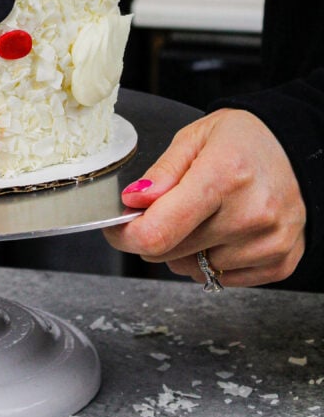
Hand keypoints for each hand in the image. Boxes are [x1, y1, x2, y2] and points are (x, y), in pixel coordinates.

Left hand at [103, 109, 305, 287]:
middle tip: (168, 210)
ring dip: (186, 250)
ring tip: (206, 215)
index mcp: (223, 177)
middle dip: (156, 236)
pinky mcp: (280, 262)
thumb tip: (133, 202)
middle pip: (171, 253)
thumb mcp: (194, 138)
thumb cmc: (244, 140)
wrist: (298, 148)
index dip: (126, 237)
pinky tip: (226, 231)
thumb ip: (161, 173)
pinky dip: (213, 260)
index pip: (159, 232)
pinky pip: (223, 278)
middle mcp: (250, 214)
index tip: (118, 229)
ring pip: (195, 269)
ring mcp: (269, 243)